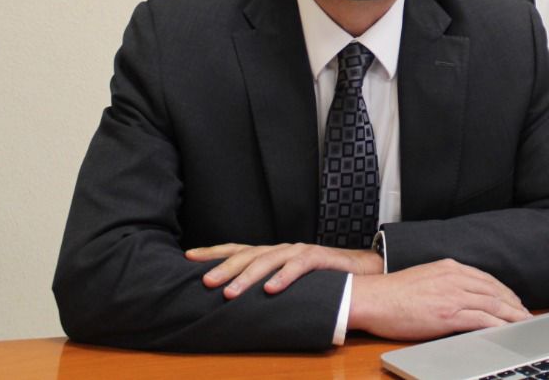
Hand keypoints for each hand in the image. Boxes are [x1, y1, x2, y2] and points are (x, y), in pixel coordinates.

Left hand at [185, 242, 381, 297]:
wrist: (361, 271)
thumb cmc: (321, 280)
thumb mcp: (288, 282)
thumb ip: (267, 286)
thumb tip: (236, 300)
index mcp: (271, 253)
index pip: (237, 249)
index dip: (213, 252)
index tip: (187, 257)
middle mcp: (281, 249)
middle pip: (247, 254)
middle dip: (224, 268)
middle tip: (205, 282)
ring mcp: (299, 251)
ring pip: (268, 260)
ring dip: (248, 276)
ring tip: (231, 293)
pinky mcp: (318, 257)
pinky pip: (298, 266)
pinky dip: (283, 278)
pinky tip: (271, 289)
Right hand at [349, 259, 530, 339]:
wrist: (373, 298)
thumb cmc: (393, 293)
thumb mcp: (425, 277)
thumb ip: (445, 282)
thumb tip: (459, 295)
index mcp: (449, 267)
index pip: (486, 279)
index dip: (504, 291)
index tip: (514, 301)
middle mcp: (454, 278)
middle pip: (494, 291)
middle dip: (513, 304)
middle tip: (526, 315)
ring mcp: (452, 296)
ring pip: (493, 304)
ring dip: (512, 315)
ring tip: (524, 324)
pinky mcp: (448, 314)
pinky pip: (481, 319)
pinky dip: (498, 325)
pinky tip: (506, 331)